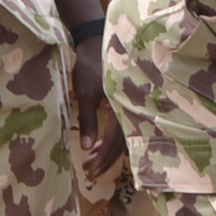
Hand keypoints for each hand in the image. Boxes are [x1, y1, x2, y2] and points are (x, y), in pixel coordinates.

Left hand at [70, 35, 125, 179]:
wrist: (98, 41)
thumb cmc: (90, 65)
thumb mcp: (85, 93)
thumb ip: (89, 120)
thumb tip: (88, 148)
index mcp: (122, 106)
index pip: (116, 139)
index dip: (104, 157)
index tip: (91, 169)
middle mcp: (130, 108)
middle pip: (123, 142)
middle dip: (105, 160)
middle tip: (90, 173)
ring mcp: (130, 106)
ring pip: (124, 136)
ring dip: (107, 152)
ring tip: (90, 163)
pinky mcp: (125, 103)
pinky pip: (123, 127)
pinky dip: (111, 140)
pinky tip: (98, 145)